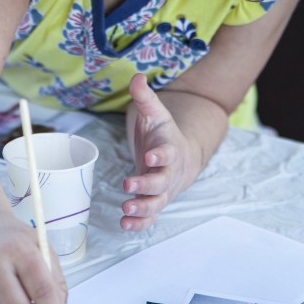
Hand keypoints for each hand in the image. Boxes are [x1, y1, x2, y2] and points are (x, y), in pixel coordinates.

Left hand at [121, 73, 202, 231]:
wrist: (179, 158)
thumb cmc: (163, 135)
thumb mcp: (155, 113)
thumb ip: (145, 97)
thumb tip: (136, 77)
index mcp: (170, 149)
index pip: (168, 153)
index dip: (160, 155)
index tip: (150, 156)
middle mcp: (169, 173)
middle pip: (161, 183)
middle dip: (146, 185)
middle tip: (129, 183)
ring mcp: (163, 191)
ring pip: (156, 204)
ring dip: (142, 208)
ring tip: (126, 209)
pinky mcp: (155, 203)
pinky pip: (150, 217)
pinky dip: (140, 224)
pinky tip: (124, 226)